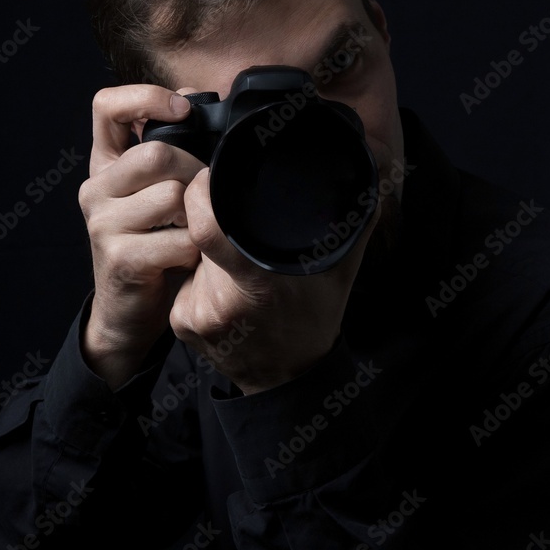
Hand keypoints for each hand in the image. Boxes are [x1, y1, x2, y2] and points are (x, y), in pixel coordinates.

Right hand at [78, 84, 204, 388]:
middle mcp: (96, 189)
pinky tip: (188, 258)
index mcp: (105, 164)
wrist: (128, 311)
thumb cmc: (153, 244)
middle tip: (206, 199)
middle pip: (157, 154)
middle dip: (196, 172)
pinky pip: (178, 239)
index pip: (107, 106)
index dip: (146, 97)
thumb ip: (169, 148)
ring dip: (199, 216)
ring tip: (195, 232)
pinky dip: (195, 249)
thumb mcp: (155, 191)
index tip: (183, 112)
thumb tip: (194, 100)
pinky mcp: (119, 258)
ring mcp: (102, 224)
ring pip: (172, 195)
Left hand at [169, 167, 380, 394]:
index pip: (206, 226)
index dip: (200, 194)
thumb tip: (367, 169)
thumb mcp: (341, 269)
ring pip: (194, 259)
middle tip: (243, 240)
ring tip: (241, 273)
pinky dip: (200, 281)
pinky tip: (226, 296)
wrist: (288, 379)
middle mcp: (222, 300)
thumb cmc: (315, 318)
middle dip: (217, 227)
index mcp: (258, 283)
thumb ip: (353, 219)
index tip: (210, 180)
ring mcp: (198, 314)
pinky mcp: (182, 323)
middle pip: (202, 237)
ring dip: (210, 256)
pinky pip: (186, 283)